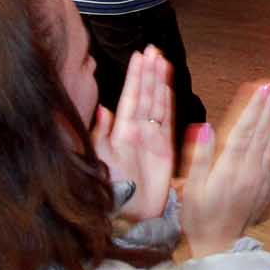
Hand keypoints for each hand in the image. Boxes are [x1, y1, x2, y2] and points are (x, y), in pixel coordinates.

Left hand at [91, 47, 175, 222]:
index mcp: (119, 133)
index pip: (130, 98)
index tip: (140, 55)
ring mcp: (152, 139)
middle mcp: (136, 132)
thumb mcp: (100, 164)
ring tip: (162, 60)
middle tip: (153, 50)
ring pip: (157, 104)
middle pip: (145, 95)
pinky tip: (169, 87)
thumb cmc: (111, 193)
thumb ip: (101, 136)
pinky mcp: (166, 150)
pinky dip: (169, 103)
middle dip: (149, 72)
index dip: (135, 77)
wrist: (130, 219)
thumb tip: (102, 108)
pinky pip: (169, 121)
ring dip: (160, 82)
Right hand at [181, 81, 269, 258]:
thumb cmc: (199, 217)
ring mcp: (261, 178)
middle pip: (261, 132)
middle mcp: (249, 170)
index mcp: (229, 168)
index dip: (254, 108)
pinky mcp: (267, 186)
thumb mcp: (192, 189)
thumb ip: (200, 157)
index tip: (261, 88)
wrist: (219, 245)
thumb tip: (206, 127)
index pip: (243, 130)